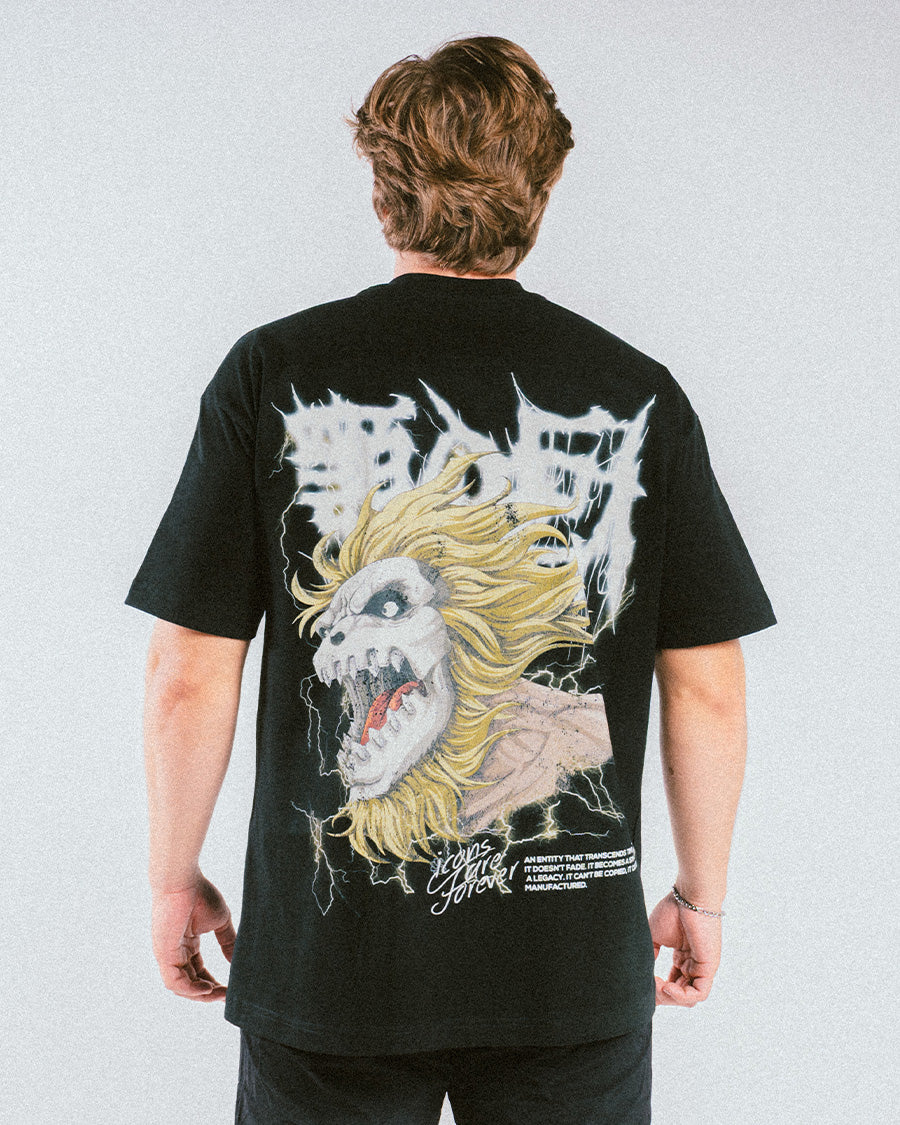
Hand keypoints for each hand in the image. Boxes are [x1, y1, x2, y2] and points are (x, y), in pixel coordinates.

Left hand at [151, 873, 234, 1001]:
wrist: (183, 881)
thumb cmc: (199, 894)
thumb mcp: (220, 921)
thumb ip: (228, 942)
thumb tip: (237, 961)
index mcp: (187, 944)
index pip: (199, 972)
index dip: (213, 983)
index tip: (230, 988)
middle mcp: (175, 953)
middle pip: (190, 983)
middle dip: (209, 993)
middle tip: (227, 996)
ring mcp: (168, 954)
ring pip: (181, 986)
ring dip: (200, 994)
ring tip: (219, 993)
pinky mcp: (164, 953)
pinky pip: (174, 980)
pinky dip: (190, 989)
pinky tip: (207, 988)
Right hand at [648, 888, 721, 1006]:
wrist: (689, 897)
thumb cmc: (673, 910)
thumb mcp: (654, 936)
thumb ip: (650, 955)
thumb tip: (642, 974)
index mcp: (682, 959)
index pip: (672, 986)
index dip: (658, 990)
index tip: (644, 982)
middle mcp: (693, 966)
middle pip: (680, 995)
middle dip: (662, 996)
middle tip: (649, 988)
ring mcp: (702, 968)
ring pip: (689, 998)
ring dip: (671, 998)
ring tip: (658, 987)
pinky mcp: (709, 967)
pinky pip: (699, 993)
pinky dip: (682, 996)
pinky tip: (667, 986)